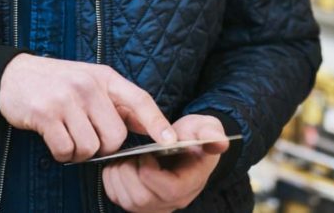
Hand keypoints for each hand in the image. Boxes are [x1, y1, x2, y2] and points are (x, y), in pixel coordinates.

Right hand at [0, 55, 175, 162]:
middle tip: (88, 137)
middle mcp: (88, 86)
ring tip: (68, 137)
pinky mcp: (45, 114)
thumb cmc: (59, 82)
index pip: (139, 100)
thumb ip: (118, 103)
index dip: (157, 121)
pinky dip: (62, 154)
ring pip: (91, 147)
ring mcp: (66, 99)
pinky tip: (55, 140)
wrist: (14, 74)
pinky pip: (65, 151)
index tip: (170, 140)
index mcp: (105, 77)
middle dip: (104, 147)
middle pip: (115, 136)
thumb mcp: (92, 81)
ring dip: (80, 152)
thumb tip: (151, 127)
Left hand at [102, 114, 228, 212]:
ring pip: (128, 202)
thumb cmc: (194, 136)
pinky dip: (112, 181)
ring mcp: (155, 205)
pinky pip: (118, 198)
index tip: (146, 154)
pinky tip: (119, 165)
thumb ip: (211, 133)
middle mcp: (173, 201)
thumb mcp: (205, 127)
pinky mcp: (139, 204)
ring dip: (119, 177)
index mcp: (190, 184)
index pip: (169, 191)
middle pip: (143, 200)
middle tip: (131, 155)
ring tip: (125, 158)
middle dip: (130, 174)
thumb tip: (221, 142)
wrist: (183, 144)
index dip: (151, 173)